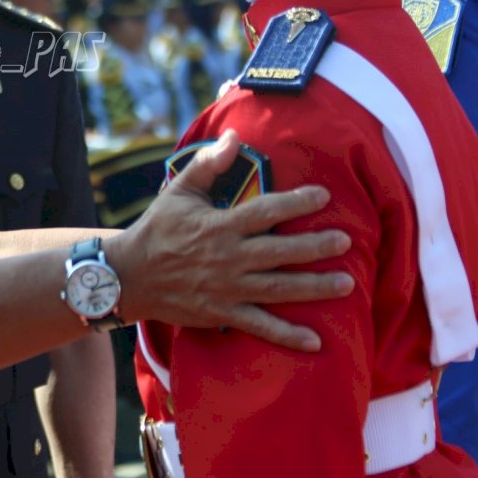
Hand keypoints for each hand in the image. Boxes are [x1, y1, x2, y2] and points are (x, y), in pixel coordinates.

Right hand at [110, 130, 351, 349]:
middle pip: (280, 252)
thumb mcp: (180, 191)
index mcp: (220, 226)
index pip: (265, 211)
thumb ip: (209, 164)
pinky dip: (287, 336)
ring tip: (347, 284)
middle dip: (316, 247)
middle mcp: (227, 258)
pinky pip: (260, 326)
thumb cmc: (158, 228)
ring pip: (278, 289)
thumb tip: (235, 136)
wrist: (129, 275)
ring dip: (314, 288)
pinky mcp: (222, 314)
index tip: (324, 195)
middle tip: (346, 241)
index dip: (297, 203)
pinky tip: (315, 341)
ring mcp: (226, 289)